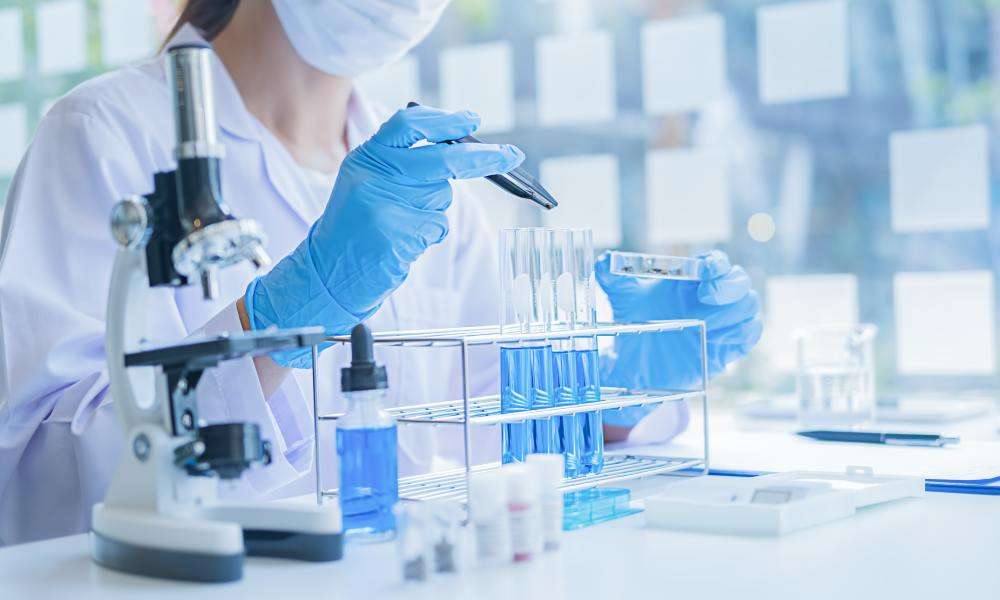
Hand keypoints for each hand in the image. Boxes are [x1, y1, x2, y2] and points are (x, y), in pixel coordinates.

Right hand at [245, 106, 524, 366]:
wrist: (329, 268)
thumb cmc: (356, 224)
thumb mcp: (368, 181)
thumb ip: (403, 162)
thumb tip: (461, 147)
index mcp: (366, 157)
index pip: (408, 124)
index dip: (445, 120)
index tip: (472, 119)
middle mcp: (373, 176)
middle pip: (441, 159)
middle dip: (481, 158)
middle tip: (511, 155)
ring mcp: (384, 206)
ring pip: (442, 197)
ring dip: (435, 210)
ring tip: (403, 222)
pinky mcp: (396, 235)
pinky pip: (436, 226)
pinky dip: (428, 234)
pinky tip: (403, 240)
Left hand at [595, 250, 761, 426]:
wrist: (634, 362)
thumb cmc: (633, 322)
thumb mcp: (620, 297)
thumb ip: (611, 275)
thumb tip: (606, 260)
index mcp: (691, 279)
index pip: (716, 262)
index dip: (716, 263)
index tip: (705, 270)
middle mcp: (711, 297)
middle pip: (740, 280)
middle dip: (729, 286)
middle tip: (707, 297)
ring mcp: (723, 321)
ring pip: (749, 305)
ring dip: (733, 310)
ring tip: (707, 322)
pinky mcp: (728, 346)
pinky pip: (751, 332)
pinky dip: (743, 331)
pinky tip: (718, 337)